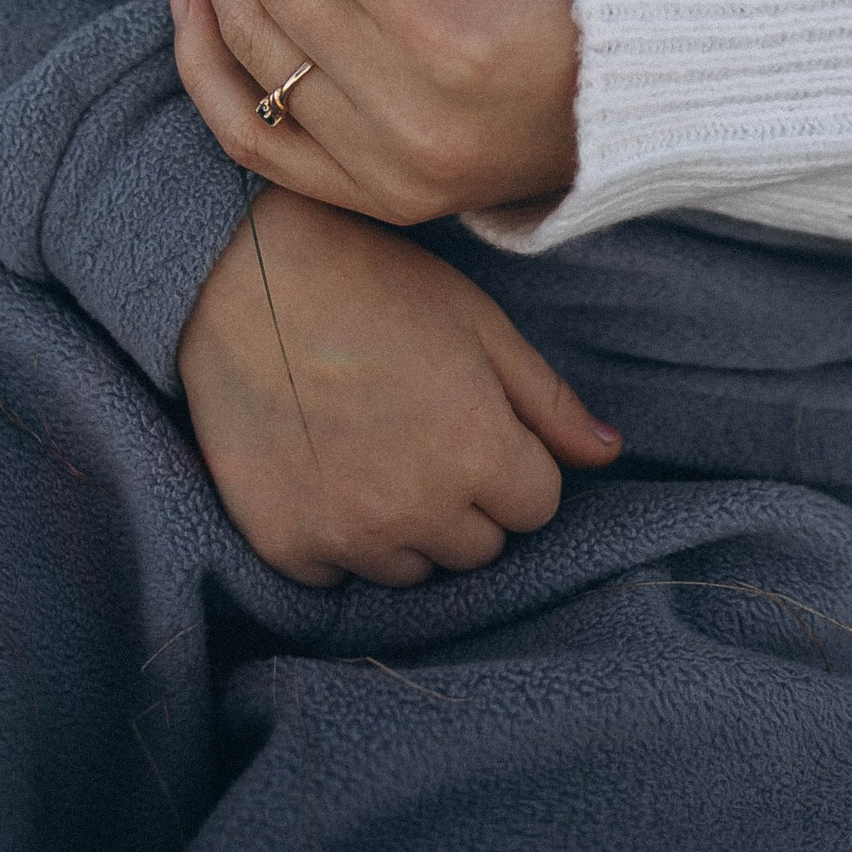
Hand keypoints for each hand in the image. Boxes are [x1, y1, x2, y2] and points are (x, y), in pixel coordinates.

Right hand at [177, 190, 620, 584]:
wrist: (242, 275)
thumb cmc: (372, 282)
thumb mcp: (478, 322)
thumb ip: (547, 400)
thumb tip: (609, 454)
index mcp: (479, 453)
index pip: (537, 507)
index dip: (513, 461)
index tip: (475, 421)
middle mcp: (418, 511)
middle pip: (478, 548)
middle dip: (466, 500)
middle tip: (420, 429)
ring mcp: (348, 537)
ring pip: (411, 571)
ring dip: (405, 526)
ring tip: (371, 446)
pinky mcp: (286, 547)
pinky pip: (339, 576)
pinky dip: (338, 538)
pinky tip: (323, 467)